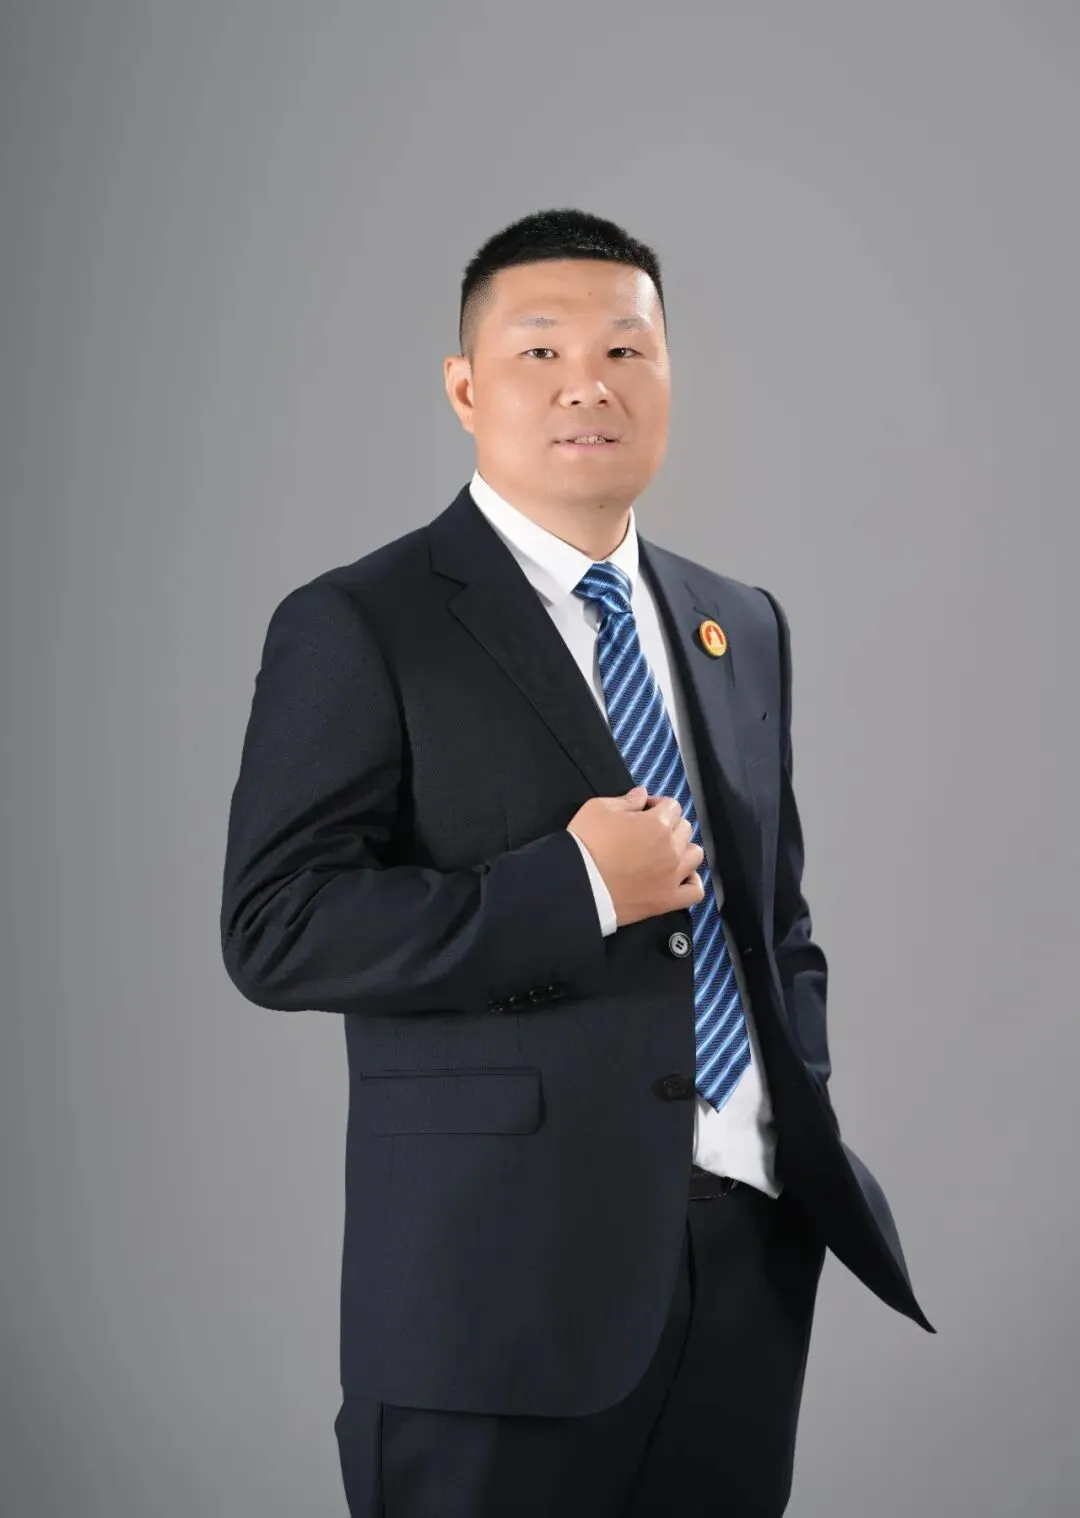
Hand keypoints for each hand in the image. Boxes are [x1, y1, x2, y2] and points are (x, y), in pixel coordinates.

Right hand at [567, 786, 704, 926]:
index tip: (643, 811)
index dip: (657, 805)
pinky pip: (695, 892)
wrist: (577, 884)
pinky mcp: (667, 901)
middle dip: (669, 825)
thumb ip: (626, 800)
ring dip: (683, 849)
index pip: (672, 806)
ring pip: (695, 855)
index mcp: (658, 823)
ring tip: (664, 854)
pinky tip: (679, 878)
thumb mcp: (598, 808)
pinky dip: (691, 883)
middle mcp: (672, 848)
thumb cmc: (586, 842)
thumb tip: (643, 794)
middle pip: (684, 828)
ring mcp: (673, 876)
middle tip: (648, 832)